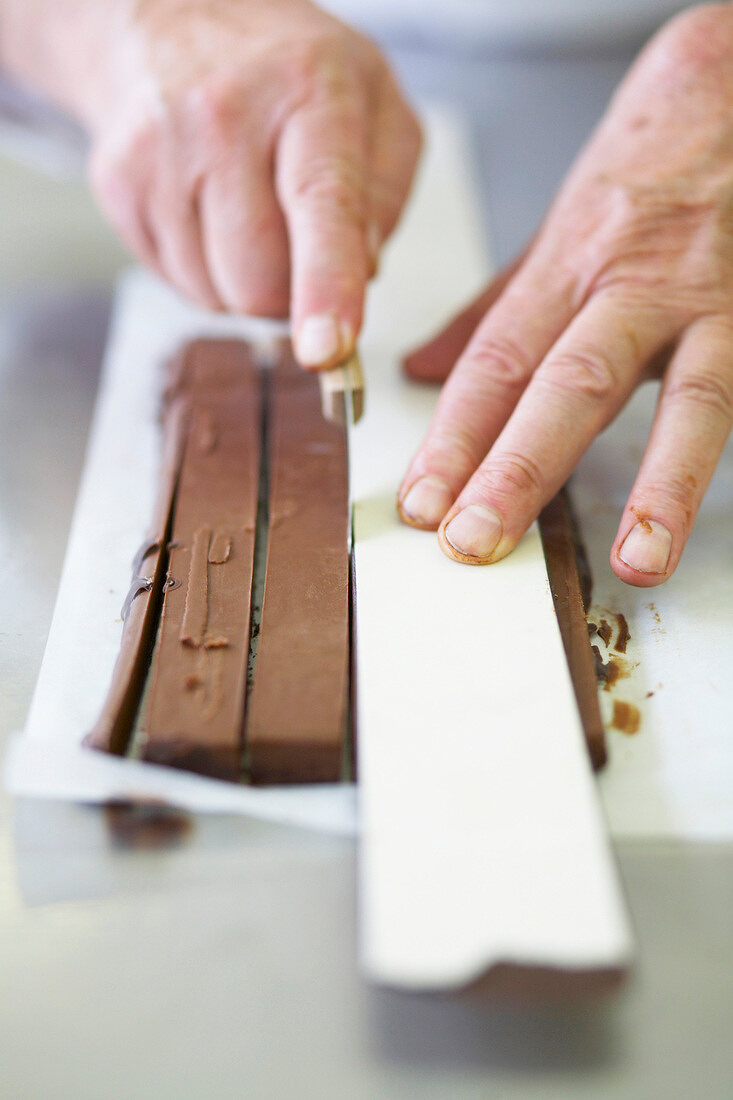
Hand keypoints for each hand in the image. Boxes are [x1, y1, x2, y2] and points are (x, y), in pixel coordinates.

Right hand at [81, 0, 419, 366]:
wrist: (172, 22)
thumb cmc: (288, 75)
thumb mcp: (375, 106)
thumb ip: (386, 195)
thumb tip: (359, 276)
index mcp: (309, 91)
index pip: (322, 203)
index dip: (327, 285)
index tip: (326, 348)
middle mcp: (226, 115)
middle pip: (261, 281)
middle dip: (292, 293)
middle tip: (296, 240)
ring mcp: (162, 151)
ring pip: (218, 294)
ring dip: (246, 282)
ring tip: (249, 211)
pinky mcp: (119, 184)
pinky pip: (180, 284)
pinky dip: (207, 270)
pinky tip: (209, 211)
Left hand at [398, 4, 732, 586]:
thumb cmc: (642, 166)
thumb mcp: (555, 232)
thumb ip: (493, 311)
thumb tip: (424, 372)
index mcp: (570, 268)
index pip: (497, 365)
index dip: (453, 439)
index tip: (421, 503)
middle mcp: (636, 287)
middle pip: (568, 386)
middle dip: (517, 471)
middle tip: (473, 540)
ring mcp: (714, 303)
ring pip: (686, 399)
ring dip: (659, 486)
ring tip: (637, 559)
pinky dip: (725, 451)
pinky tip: (713, 510)